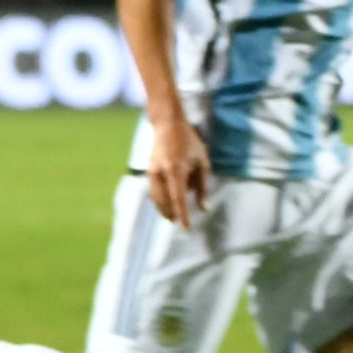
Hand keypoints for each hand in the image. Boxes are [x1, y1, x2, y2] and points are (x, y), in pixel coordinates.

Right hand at [141, 108, 210, 227]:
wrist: (168, 125)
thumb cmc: (189, 143)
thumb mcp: (202, 162)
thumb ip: (202, 187)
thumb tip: (203, 208)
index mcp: (176, 170)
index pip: (178, 198)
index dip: (183, 215)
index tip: (186, 228)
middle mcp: (161, 173)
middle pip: (164, 202)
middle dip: (172, 214)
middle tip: (179, 222)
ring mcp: (152, 172)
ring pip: (156, 199)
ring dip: (164, 209)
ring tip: (173, 216)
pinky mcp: (148, 171)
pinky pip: (153, 192)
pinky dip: (160, 200)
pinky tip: (167, 204)